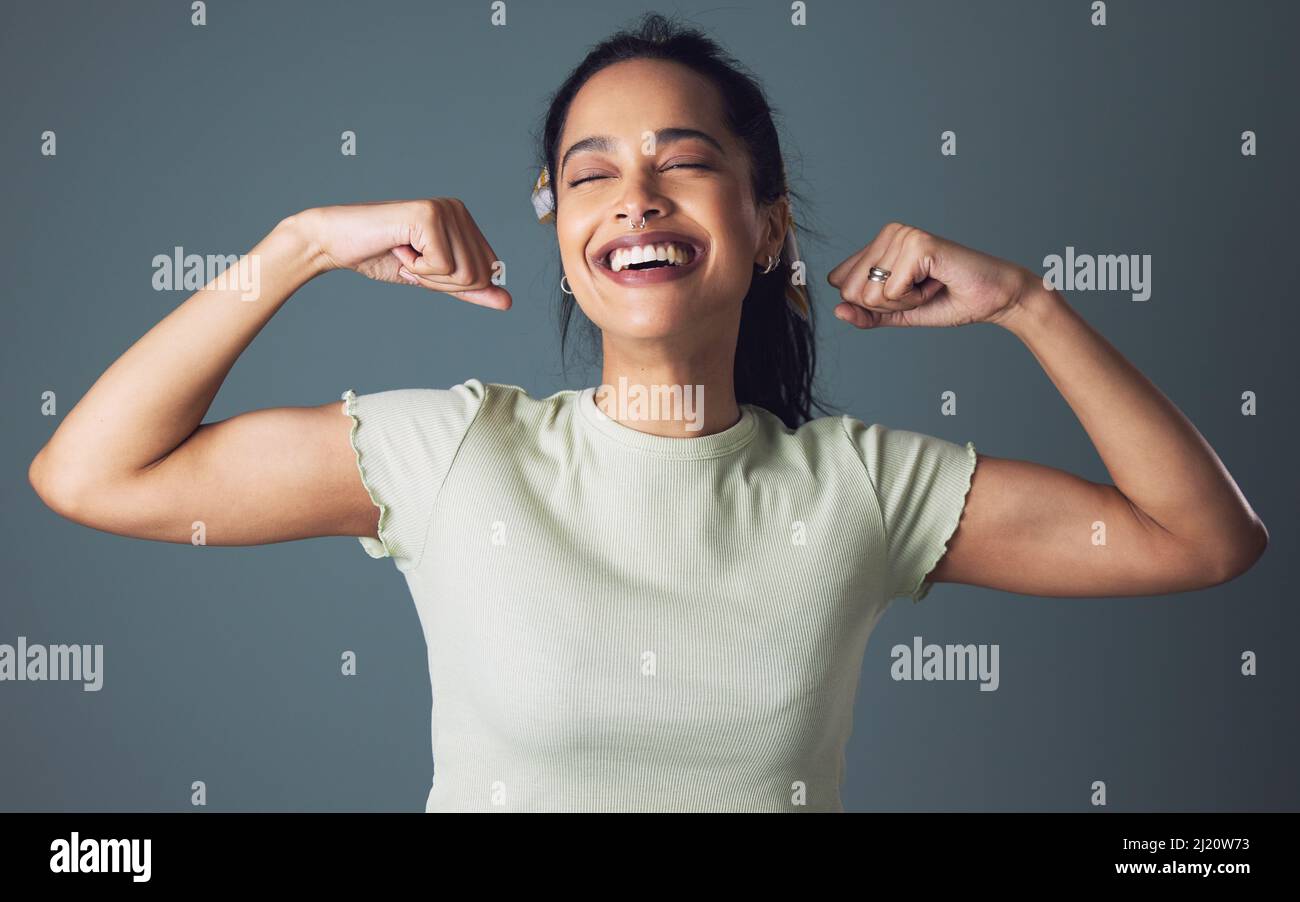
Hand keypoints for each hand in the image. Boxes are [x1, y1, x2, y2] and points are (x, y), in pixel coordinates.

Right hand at [299, 198, 510, 309]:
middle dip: (441, 281)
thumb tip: (507, 301)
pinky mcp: (428, 215)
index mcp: (463, 220)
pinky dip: (416, 268)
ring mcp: (444, 209)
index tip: (421, 265)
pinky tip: (398, 247)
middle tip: (411, 260)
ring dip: (428, 275)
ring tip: (405, 252)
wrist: (335, 243)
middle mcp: (458, 209)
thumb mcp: (432, 279)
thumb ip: (469, 289)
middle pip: (479, 275)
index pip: (488, 272)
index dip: (452, 284)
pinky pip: (442, 266)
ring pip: (464, 273)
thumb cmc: (379, 257)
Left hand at [826, 221, 1032, 328]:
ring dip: (904, 303)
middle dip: (887, 305)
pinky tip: (935, 283)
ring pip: (870, 294)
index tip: (906, 294)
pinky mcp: (917, 244)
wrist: (992, 299)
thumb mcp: (897, 313)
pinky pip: (891, 292)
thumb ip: (866, 314)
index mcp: (879, 243)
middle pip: (851, 291)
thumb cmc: (949, 300)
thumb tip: (837, 310)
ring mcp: (902, 235)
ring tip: (929, 286)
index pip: (840, 283)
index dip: (872, 304)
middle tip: (919, 292)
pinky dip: (914, 300)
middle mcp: (888, 232)